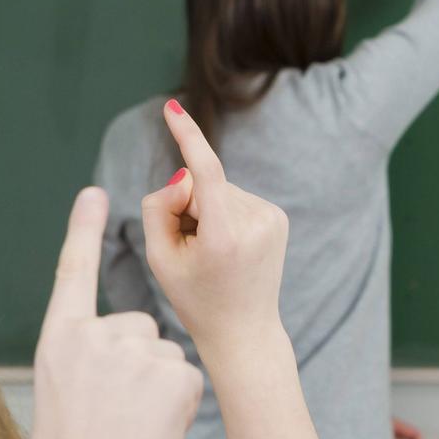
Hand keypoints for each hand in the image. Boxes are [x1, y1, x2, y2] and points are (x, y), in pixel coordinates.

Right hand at [26, 186, 204, 438]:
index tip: (94, 193)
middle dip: (140, 366)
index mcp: (60, 338)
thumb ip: (84, 363)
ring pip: (166, 359)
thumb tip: (112, 357)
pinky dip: (178, 409)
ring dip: (159, 392)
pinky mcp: (176, 372)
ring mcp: (138, 350)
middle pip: (140, 330)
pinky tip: (154, 433)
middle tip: (118, 415)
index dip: (83, 229)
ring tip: (133, 430)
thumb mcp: (61, 397)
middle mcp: (97, 334)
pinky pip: (187, 381)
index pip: (72, 270)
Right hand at [140, 99, 290, 352]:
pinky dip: (224, 213)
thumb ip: (160, 206)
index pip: (205, 171)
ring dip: (206, 211)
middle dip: (186, 204)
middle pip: (202, 183)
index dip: (187, 136)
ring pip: (219, 189)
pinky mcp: (279, 217)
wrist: (244, 330)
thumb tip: (186, 172)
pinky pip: (236, 197)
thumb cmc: (194, 297)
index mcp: (224, 237)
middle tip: (189, 249)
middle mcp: (255, 223)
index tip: (171, 108)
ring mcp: (272, 219)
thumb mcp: (159, 257)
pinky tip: (228, 247)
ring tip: (212, 253)